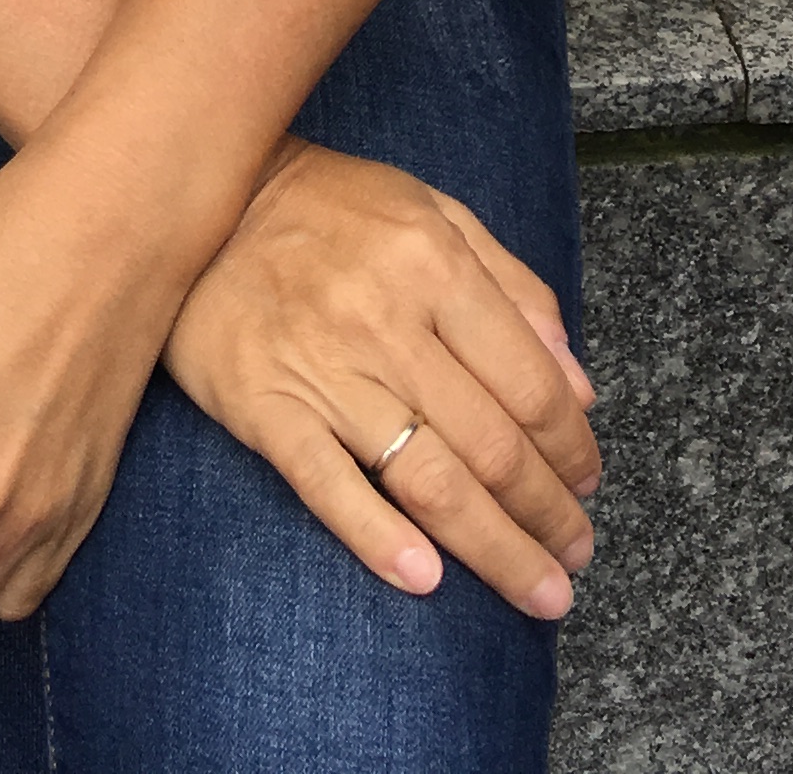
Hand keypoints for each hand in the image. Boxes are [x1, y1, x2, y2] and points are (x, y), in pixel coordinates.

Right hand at [158, 141, 599, 618]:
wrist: (203, 202)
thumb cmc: (330, 210)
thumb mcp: (432, 213)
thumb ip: (511, 287)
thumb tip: (577, 383)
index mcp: (434, 265)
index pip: (528, 381)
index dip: (571, 446)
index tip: (589, 483)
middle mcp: (386, 320)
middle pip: (490, 444)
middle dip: (546, 513)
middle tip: (575, 554)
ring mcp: (323, 370)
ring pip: (428, 478)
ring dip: (495, 547)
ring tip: (539, 590)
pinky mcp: (264, 409)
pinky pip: (328, 486)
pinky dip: (379, 539)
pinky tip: (426, 580)